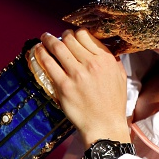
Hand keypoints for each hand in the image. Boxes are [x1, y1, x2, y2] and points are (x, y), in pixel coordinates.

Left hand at [36, 28, 130, 148]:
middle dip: (62, 35)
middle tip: (56, 36)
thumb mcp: (120, 76)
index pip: (85, 35)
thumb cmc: (113, 103)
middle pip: (70, 39)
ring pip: (58, 48)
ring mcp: (76, 74)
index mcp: (105, 59)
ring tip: (44, 38)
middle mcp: (91, 63)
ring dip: (48, 40)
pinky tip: (38, 51)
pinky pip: (49, 64)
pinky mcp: (63, 86)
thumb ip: (112, 60)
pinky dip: (41, 54)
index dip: (75, 33)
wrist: (105, 125)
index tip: (71, 36)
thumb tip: (101, 48)